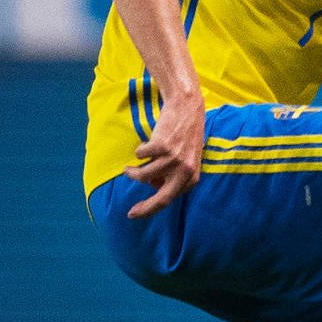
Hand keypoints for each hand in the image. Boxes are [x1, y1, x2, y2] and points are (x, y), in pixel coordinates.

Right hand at [123, 90, 203, 217]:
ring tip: (129, 168)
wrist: (187, 107)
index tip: (138, 211)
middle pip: (161, 199)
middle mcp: (185, 170)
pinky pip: (140, 156)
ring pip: (144, 176)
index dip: (151, 207)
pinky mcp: (162, 146)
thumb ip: (175, 175)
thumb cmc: (185, 134)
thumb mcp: (187, 158)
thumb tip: (155, 186)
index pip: (169, 200)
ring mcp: (174, 159)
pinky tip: (147, 143)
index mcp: (192, 177)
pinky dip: (139, 151)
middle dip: (144, 209)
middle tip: (131, 214)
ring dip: (132, 172)